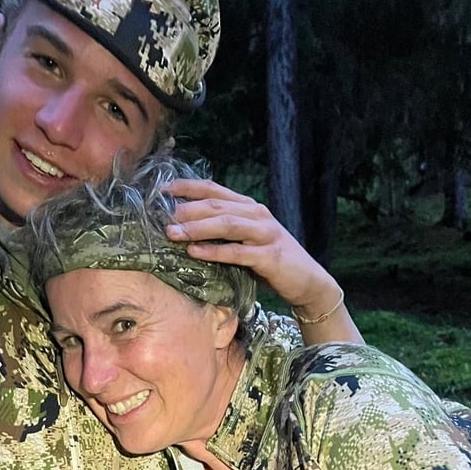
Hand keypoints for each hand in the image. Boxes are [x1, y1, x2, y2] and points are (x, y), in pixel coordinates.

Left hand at [165, 177, 361, 342]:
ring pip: (226, 224)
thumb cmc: (272, 263)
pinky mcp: (269, 256)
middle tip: (162, 217)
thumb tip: (187, 231)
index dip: (188, 187)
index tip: (163, 190)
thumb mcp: (247, 242)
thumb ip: (225, 233)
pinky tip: (195, 252)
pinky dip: (214, 251)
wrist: (308, 282)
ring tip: (174, 233)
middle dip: (187, 210)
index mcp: (250, 207)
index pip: (215, 190)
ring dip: (197, 228)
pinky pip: (237, 252)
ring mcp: (265, 234)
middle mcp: (257, 215)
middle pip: (217, 205)